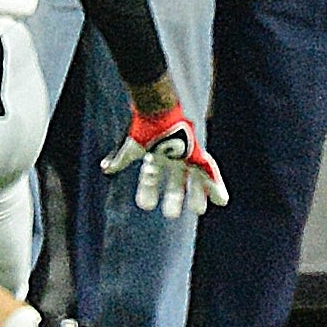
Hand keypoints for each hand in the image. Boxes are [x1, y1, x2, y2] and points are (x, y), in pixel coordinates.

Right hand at [100, 103, 228, 217]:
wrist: (157, 113)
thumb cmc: (143, 127)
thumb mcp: (131, 148)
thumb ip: (119, 160)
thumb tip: (105, 169)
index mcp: (154, 156)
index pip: (150, 177)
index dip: (147, 190)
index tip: (145, 204)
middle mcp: (171, 158)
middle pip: (174, 181)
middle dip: (173, 196)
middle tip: (171, 214)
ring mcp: (185, 156)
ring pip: (193, 178)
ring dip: (196, 194)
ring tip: (198, 210)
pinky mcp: (197, 154)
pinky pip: (209, 171)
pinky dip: (216, 185)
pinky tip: (221, 200)